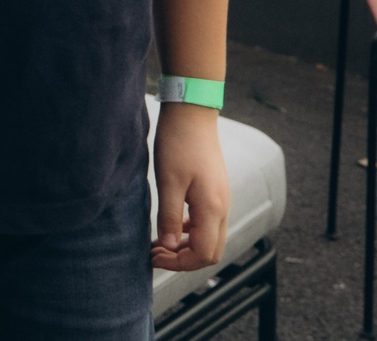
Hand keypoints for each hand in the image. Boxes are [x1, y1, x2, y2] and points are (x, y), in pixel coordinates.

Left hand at [150, 104, 230, 271]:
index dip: (178, 263)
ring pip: (209, 237)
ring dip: (185, 245)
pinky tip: (170, 224)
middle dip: (183, 259)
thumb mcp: (168, 181)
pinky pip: (206, 221)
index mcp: (212, 209)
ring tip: (158, 241)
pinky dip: (189, 230)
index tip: (154, 256)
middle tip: (155, 253)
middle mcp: (222, 207)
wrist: (191, 112)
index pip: (204, 254)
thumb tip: (168, 246)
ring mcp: (220, 198)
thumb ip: (168, 216)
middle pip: (210, 251)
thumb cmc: (178, 143)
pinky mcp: (214, 190)